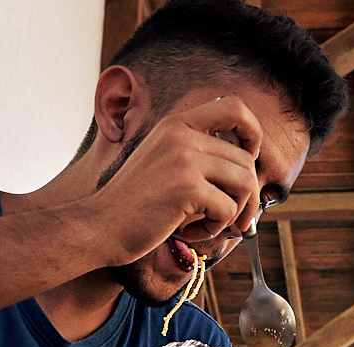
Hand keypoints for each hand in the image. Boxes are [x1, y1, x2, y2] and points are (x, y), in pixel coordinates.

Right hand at [89, 95, 264, 266]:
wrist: (100, 226)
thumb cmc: (136, 203)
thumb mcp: (165, 163)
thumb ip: (198, 154)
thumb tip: (250, 166)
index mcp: (177, 123)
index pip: (235, 107)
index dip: (254, 132)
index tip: (249, 160)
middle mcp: (181, 134)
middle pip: (246, 159)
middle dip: (248, 196)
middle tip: (234, 218)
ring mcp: (184, 158)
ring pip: (245, 183)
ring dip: (235, 213)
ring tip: (211, 224)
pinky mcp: (187, 187)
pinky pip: (227, 210)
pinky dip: (215, 229)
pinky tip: (191, 233)